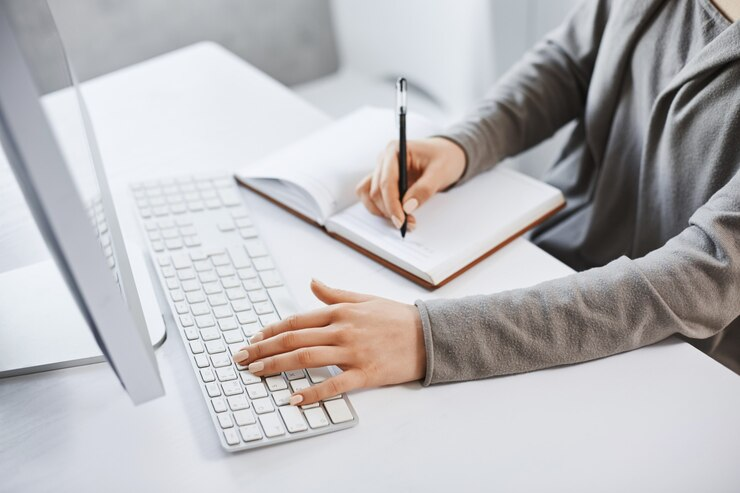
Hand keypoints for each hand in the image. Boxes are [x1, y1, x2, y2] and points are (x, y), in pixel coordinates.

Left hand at [232, 279, 425, 404]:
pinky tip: (295, 399)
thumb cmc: (397, 317)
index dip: (271, 330)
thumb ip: (336, 294)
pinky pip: (334, 384)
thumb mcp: (365, 299)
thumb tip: (312, 283)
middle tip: (241, 358)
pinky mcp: (366, 373)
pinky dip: (312, 392)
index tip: (253, 339)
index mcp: (340, 311)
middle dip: (263, 348)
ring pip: (306, 357)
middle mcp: (342, 329)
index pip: (296, 320)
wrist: (429, 335)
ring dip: (277, 365)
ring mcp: (353, 352)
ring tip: (256, 372)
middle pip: (293, 338)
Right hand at [355, 137, 465, 231]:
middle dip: (390, 211)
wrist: (446, 155)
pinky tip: (397, 214)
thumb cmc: (444, 158)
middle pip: (376, 191)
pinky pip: (371, 198)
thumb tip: (407, 207)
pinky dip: (381, 210)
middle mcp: (384, 160)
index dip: (391, 204)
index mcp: (395, 150)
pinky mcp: (382, 182)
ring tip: (403, 220)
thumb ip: (424, 189)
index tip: (401, 221)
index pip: (386, 181)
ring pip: (369, 196)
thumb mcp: (441, 172)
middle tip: (408, 224)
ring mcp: (381, 171)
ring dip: (382, 212)